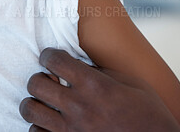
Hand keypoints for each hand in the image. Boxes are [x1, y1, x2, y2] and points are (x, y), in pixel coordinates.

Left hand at [19, 48, 179, 131]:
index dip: (49, 54)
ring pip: (29, 110)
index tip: (51, 57)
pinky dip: (40, 126)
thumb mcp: (133, 84)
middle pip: (36, 83)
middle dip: (39, 77)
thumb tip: (81, 67)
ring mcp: (70, 129)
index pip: (55, 60)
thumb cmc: (149, 114)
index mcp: (95, 85)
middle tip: (48, 78)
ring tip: (46, 100)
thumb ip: (103, 73)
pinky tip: (52, 121)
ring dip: (35, 101)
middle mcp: (78, 106)